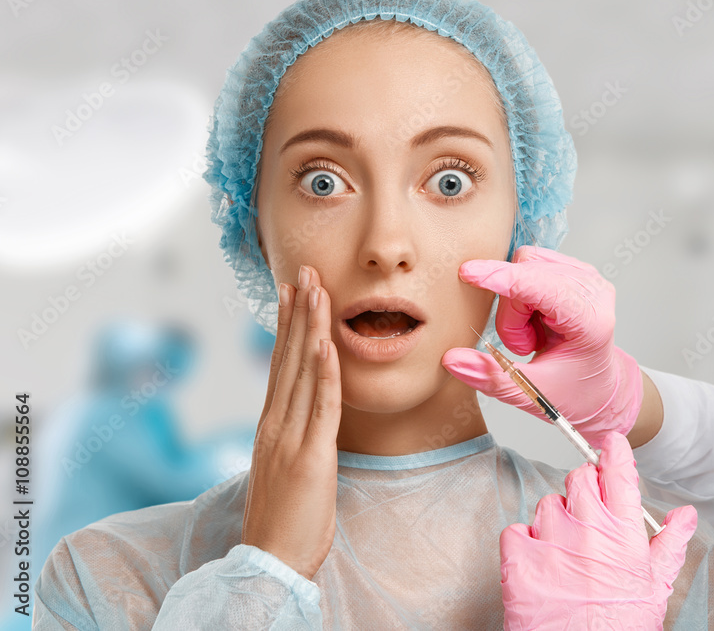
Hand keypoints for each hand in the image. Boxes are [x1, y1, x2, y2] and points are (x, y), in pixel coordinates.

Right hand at [242, 265, 342, 580]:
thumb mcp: (285, 468)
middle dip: (299, 311)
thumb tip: (302, 417)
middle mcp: (275, 424)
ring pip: (303, 372)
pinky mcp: (311, 456)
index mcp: (270, 426)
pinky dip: (324, 372)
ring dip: (311, 327)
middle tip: (304, 270)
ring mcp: (290, 438)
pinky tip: (326, 343)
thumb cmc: (283, 520)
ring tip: (317, 289)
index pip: (280, 365)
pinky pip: (321, 406)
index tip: (293, 291)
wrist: (270, 560)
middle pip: (288, 357)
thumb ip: (291, 437)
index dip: (287, 325)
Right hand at [441, 245, 642, 445]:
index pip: (543, 288)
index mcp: (591, 323)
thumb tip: (452, 359)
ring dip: (515, 302)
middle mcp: (593, 292)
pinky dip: (521, 292)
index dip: (503, 279)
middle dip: (510, 311)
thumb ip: (491, 377)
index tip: (469, 273)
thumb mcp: (531, 394)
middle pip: (527, 273)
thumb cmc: (574, 392)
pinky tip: (534, 318)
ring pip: (526, 265)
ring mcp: (587, 277)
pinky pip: (530, 264)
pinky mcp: (574, 270)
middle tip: (522, 345)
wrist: (598, 387)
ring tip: (531, 333)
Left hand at [500, 433, 696, 629]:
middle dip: (585, 489)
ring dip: (556, 520)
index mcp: (623, 532)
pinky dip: (524, 543)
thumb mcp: (655, 586)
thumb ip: (669, 544)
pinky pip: (516, 532)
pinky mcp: (519, 558)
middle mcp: (586, 527)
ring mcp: (549, 540)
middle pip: (580, 479)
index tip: (611, 444)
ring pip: (548, 504)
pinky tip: (540, 564)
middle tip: (590, 516)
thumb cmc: (619, 627)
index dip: (615, 453)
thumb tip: (684, 516)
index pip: (619, 473)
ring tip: (567, 553)